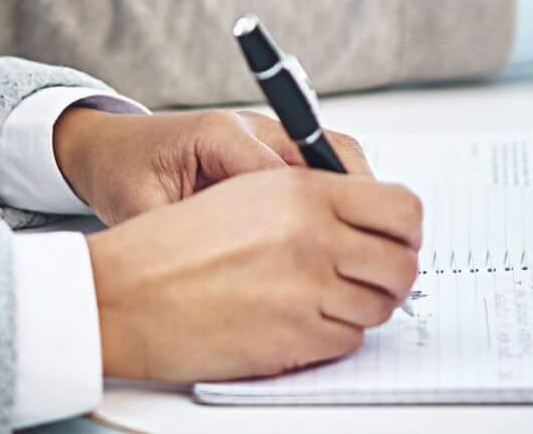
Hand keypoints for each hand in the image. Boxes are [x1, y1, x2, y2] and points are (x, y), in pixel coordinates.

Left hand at [52, 106, 371, 224]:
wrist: (112, 146)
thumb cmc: (124, 171)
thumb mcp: (140, 207)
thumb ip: (174, 233)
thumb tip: (208, 270)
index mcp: (217, 134)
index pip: (278, 172)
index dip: (309, 211)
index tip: (331, 249)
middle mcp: (251, 126)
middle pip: (324, 150)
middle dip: (353, 196)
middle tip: (375, 243)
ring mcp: (266, 133)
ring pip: (332, 154)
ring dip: (353, 193)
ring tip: (367, 242)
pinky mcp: (272, 148)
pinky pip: (320, 165)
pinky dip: (338, 194)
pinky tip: (343, 233)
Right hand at [87, 168, 423, 381]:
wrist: (126, 293)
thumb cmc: (175, 242)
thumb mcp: (247, 190)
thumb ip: (312, 193)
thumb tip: (366, 214)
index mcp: (304, 192)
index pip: (402, 207)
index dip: (407, 227)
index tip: (396, 235)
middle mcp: (314, 239)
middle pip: (403, 263)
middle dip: (395, 272)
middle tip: (374, 272)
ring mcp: (307, 293)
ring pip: (379, 306)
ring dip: (364, 304)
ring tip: (331, 296)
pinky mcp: (294, 340)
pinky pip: (348, 340)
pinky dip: (336, 333)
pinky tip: (304, 318)